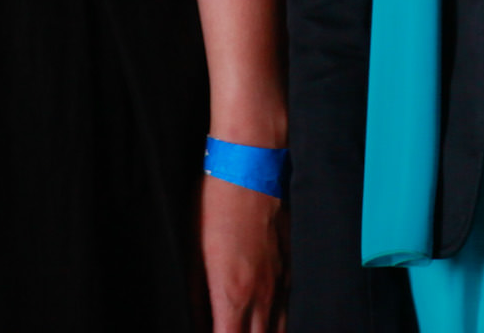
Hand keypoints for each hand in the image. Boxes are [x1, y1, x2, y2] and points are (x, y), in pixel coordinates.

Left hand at [201, 172, 286, 332]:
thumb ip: (196, 296)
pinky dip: (278, 323)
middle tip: (227, 330)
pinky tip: (268, 322)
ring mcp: (280, 283)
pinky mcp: (290, 268)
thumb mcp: (192, 253)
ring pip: (279, 331)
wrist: (251, 168)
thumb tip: (196, 321)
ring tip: (248, 329)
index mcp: (232, 294)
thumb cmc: (216, 207)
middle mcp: (261, 295)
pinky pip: (287, 309)